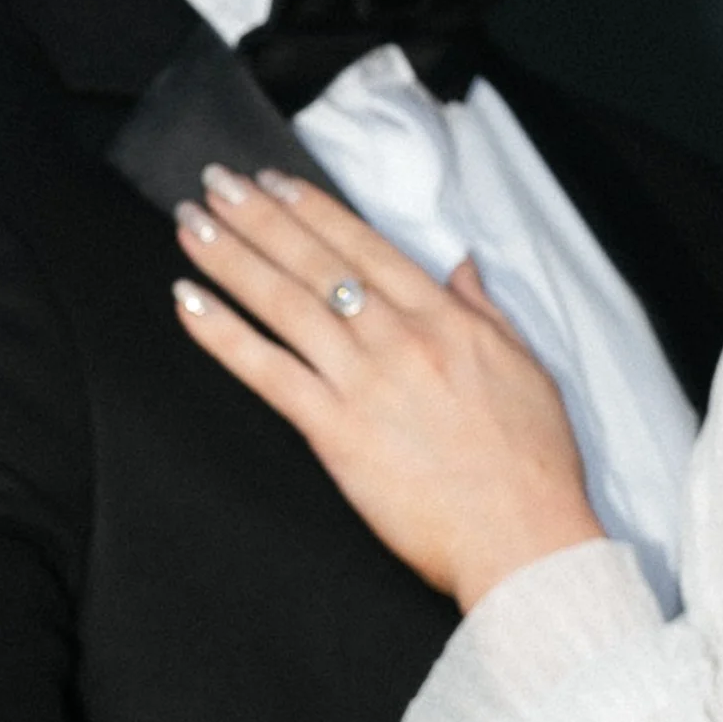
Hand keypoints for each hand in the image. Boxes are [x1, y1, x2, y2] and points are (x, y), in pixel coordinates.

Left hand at [172, 166, 600, 612]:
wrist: (524, 539)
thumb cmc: (532, 468)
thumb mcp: (525, 368)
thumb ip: (485, 312)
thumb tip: (463, 269)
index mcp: (443, 318)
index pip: (363, 245)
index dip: (311, 209)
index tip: (274, 182)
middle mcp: (398, 338)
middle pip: (314, 261)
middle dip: (258, 216)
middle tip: (216, 183)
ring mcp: (364, 383)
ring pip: (285, 303)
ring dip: (232, 259)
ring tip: (192, 227)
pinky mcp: (338, 434)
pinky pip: (269, 373)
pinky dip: (224, 335)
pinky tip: (190, 305)